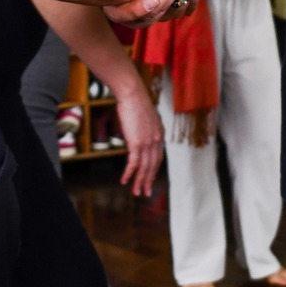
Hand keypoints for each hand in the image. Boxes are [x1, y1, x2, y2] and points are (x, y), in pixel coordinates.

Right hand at [112, 77, 164, 197]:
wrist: (133, 94)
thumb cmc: (136, 101)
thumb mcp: (145, 117)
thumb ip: (145, 127)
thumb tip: (140, 131)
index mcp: (160, 134)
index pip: (158, 157)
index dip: (153, 169)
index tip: (149, 177)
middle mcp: (157, 141)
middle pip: (153, 166)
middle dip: (149, 180)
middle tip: (145, 192)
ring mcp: (148, 143)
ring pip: (145, 168)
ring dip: (140, 181)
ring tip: (136, 192)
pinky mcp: (137, 143)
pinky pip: (134, 163)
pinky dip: (130, 173)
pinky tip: (125, 180)